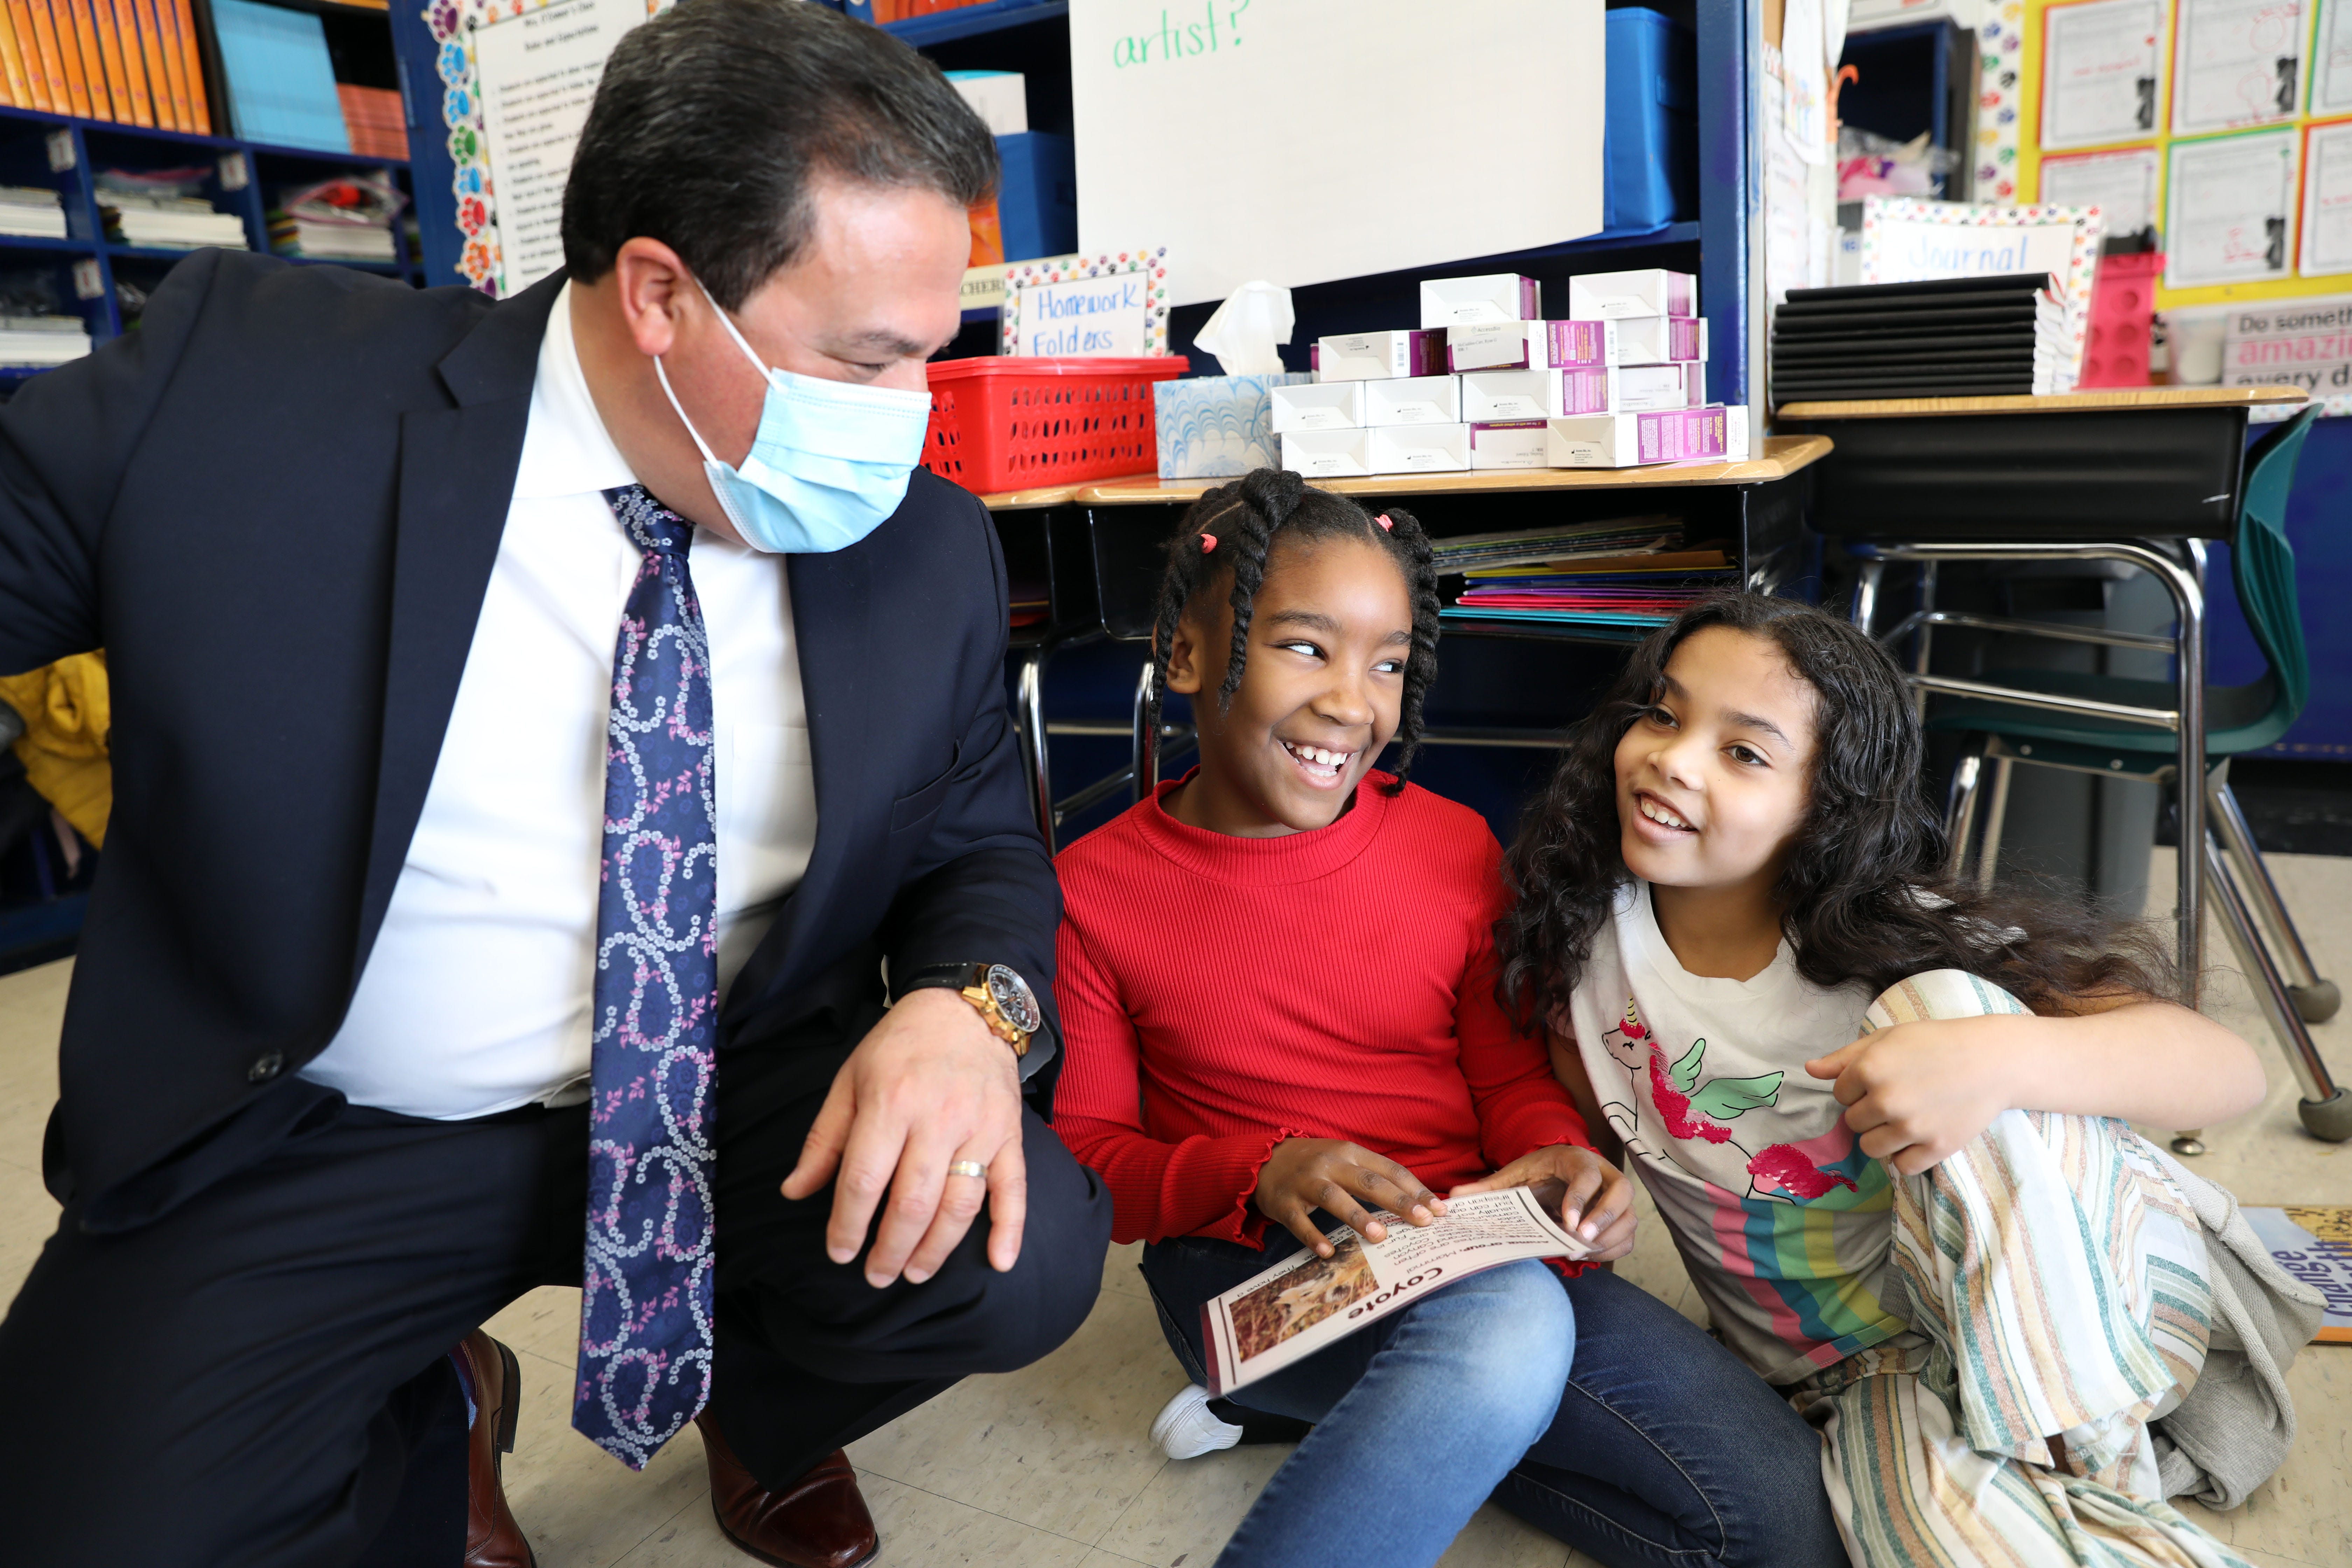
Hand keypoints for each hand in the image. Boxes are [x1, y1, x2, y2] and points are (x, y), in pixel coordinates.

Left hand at [781, 987, 1025, 1287]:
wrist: (964, 1008)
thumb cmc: (899, 1046)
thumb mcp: (850, 1081)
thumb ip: (824, 1139)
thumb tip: (793, 1191)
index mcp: (891, 1102)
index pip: (865, 1180)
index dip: (848, 1224)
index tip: (838, 1252)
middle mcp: (937, 1117)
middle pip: (912, 1202)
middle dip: (890, 1249)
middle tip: (876, 1276)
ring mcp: (980, 1127)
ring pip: (960, 1204)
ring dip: (936, 1249)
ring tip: (914, 1273)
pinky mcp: (1009, 1133)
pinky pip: (1014, 1187)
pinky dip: (1010, 1228)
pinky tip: (999, 1263)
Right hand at [1252, 1139, 1444, 1257]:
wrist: (1264, 1160)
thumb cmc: (1316, 1165)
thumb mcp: (1345, 1161)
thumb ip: (1375, 1177)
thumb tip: (1417, 1203)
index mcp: (1349, 1153)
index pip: (1389, 1169)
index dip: (1415, 1189)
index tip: (1439, 1210)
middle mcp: (1329, 1164)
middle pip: (1367, 1181)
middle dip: (1397, 1201)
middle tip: (1423, 1220)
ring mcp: (1305, 1182)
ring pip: (1334, 1198)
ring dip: (1357, 1216)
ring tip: (1380, 1236)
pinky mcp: (1284, 1203)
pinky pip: (1299, 1221)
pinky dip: (1313, 1237)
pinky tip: (1328, 1252)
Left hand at [1451, 1144, 1637, 1261]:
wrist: (1560, 1168)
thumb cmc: (1538, 1172)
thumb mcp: (1515, 1174)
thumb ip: (1489, 1186)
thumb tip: (1453, 1197)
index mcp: (1578, 1159)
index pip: (1587, 1176)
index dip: (1581, 1200)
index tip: (1568, 1224)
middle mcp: (1606, 1174)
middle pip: (1621, 1193)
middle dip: (1604, 1218)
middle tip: (1581, 1240)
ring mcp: (1618, 1196)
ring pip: (1629, 1217)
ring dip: (1609, 1238)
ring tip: (1581, 1253)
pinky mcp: (1622, 1216)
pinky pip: (1628, 1236)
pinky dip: (1613, 1249)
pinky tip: (1588, 1256)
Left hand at [1806, 1016, 2022, 1175]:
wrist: (1992, 1060)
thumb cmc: (1937, 1043)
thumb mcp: (1887, 1038)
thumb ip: (1845, 1057)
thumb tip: (1809, 1070)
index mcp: (1869, 1069)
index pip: (1840, 1093)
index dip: (1857, 1087)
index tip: (1882, 1079)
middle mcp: (1886, 1100)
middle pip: (1853, 1122)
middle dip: (1869, 1112)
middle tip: (1898, 1097)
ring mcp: (1911, 1127)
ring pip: (1870, 1148)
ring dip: (1882, 1137)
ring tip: (1905, 1118)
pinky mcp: (1935, 1148)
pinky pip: (1901, 1166)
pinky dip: (1905, 1156)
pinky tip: (1917, 1138)